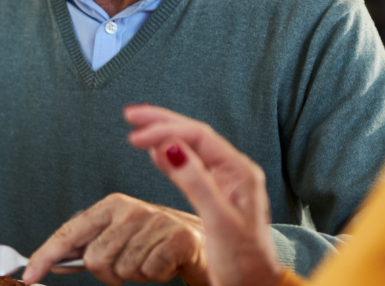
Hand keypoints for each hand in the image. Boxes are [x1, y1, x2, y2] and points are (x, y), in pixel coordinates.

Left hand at [22, 193, 211, 285]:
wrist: (205, 242)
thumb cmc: (156, 242)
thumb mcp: (119, 239)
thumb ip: (88, 247)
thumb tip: (54, 261)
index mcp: (110, 206)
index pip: (69, 233)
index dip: (45, 256)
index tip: (28, 277)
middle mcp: (129, 209)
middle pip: (95, 260)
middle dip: (109, 274)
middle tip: (129, 267)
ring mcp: (154, 221)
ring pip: (123, 270)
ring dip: (136, 275)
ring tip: (151, 261)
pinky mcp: (177, 237)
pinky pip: (149, 273)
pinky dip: (157, 276)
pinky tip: (167, 263)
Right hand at [124, 104, 285, 285]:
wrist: (254, 285)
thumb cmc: (243, 260)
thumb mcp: (218, 220)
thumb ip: (195, 181)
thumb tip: (171, 147)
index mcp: (240, 172)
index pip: (198, 137)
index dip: (165, 130)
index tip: (135, 135)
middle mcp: (234, 171)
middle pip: (194, 135)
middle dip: (161, 122)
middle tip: (130, 115)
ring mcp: (225, 182)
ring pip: (190, 147)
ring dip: (163, 134)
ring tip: (137, 125)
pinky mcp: (215, 194)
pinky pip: (189, 165)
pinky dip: (169, 155)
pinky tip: (154, 152)